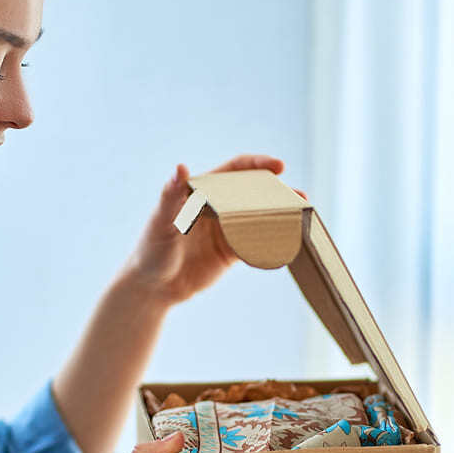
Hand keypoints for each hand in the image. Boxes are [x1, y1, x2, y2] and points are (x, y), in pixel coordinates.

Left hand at [123, 154, 308, 307]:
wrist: (153, 288)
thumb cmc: (151, 250)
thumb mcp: (160, 223)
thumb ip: (171, 196)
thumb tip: (181, 168)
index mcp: (203, 192)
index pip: (235, 171)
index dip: (258, 165)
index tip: (279, 166)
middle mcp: (218, 206)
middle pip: (255, 192)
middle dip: (279, 191)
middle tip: (299, 196)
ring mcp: (227, 229)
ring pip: (260, 216)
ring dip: (282, 215)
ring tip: (303, 216)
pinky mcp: (232, 252)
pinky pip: (258, 243)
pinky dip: (273, 240)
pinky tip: (290, 241)